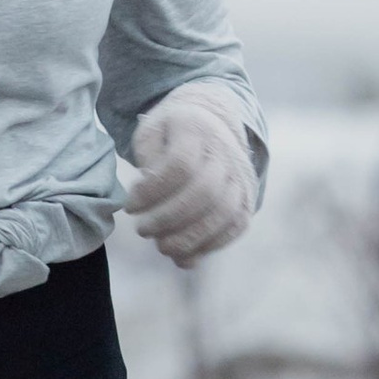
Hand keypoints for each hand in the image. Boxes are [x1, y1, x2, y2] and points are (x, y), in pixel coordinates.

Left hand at [124, 85, 256, 269]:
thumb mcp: (150, 132)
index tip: (130, 206)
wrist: (211, 124)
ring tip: (162, 246)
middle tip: (143, 230)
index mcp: (195, 129)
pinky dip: (209, 246)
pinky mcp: (247, 198)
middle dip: (168, 219)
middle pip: (204, 192)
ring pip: (224, 213)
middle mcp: (225, 152)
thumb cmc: (172, 134)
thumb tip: (148, 198)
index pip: (180, 165)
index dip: (152, 192)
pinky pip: (235, 227)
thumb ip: (147, 161)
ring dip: (190, 238)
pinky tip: (184, 254)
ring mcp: (241, 176)